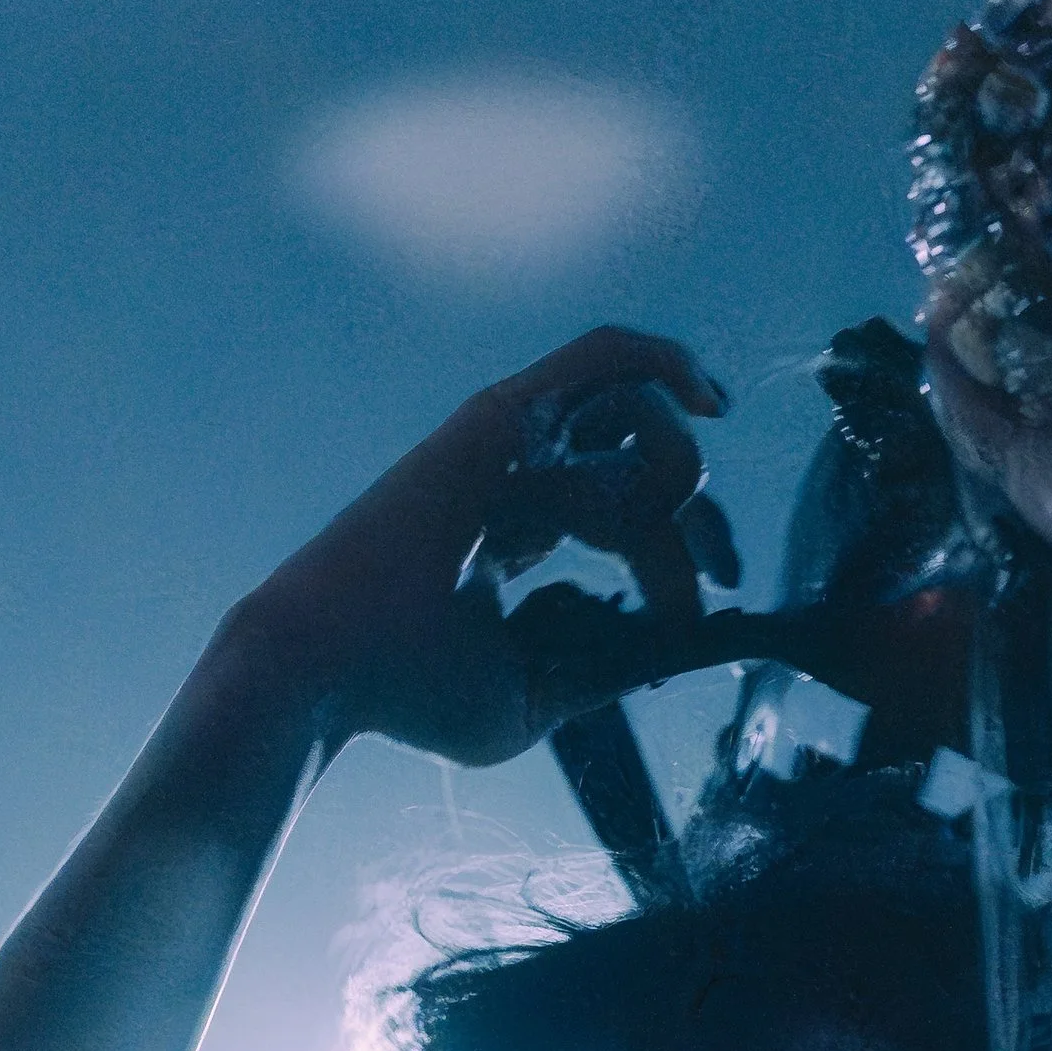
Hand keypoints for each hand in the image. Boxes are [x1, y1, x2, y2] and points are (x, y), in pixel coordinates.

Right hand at [236, 326, 741, 764]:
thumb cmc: (414, 694)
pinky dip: (664, 358)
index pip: (632, 515)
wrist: (329, 668)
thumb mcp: (543, 688)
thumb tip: (701, 642)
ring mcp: (511, 440)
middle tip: (722, 578)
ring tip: (680, 542)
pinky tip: (710, 402)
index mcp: (522, 528)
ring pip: (638, 418)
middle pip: (647, 466)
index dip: (686, 556)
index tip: (709, 613)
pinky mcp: (504, 416)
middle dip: (700, 524)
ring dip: (681, 473)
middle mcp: (520, 473)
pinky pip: (601, 356)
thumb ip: (618, 661)